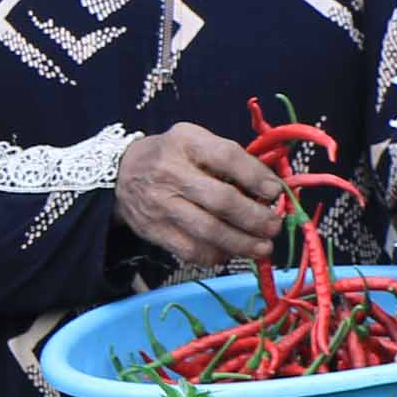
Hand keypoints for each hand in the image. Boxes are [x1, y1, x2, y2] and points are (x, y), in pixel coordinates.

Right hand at [114, 126, 285, 271]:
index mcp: (186, 142)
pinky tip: (231, 252)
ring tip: (263, 248)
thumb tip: (270, 190)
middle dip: (255, 218)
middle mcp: (170, 172)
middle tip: (274, 226)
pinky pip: (192, 251)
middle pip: (221, 200)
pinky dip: (218, 255)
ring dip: (242, 243)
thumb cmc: (171, 155)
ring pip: (209, 232)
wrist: (121, 174)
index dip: (255, 176)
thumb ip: (229, 159)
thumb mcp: (195, 140)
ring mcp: (161, 205)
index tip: (275, 191)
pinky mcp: (155, 231)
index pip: (226, 157)